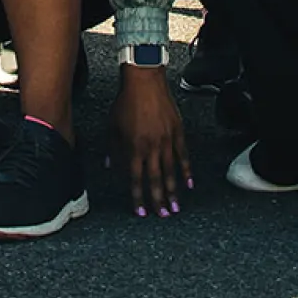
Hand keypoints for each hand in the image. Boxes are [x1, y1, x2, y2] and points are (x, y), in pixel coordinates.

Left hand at [109, 66, 191, 216]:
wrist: (144, 81)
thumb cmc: (125, 102)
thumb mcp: (112, 126)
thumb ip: (112, 149)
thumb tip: (109, 167)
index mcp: (133, 147)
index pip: (135, 178)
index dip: (138, 196)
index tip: (141, 211)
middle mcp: (150, 147)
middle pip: (155, 179)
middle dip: (158, 200)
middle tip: (163, 215)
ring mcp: (166, 140)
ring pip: (170, 171)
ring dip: (173, 191)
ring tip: (176, 207)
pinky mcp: (178, 132)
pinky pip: (183, 156)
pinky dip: (186, 171)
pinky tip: (188, 184)